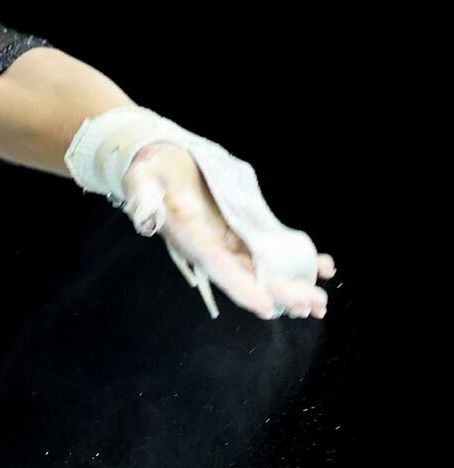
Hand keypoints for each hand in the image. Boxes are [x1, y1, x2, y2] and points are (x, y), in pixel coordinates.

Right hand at [120, 143, 335, 319]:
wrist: (160, 161)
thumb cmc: (151, 169)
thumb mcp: (143, 177)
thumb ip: (143, 198)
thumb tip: (144, 221)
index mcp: (190, 237)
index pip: (218, 266)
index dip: (242, 287)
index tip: (267, 306)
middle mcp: (212, 246)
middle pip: (249, 275)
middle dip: (279, 292)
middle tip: (311, 305)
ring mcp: (229, 239)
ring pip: (264, 269)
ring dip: (292, 285)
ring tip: (319, 303)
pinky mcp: (243, 227)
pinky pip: (272, 249)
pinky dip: (298, 259)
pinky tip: (325, 267)